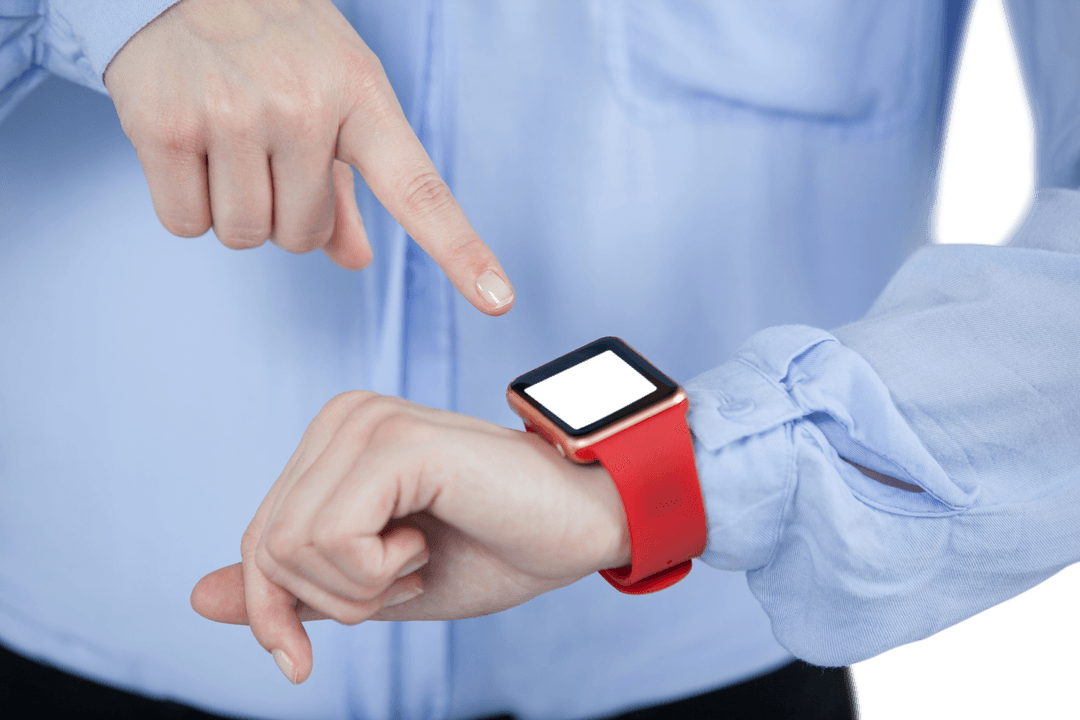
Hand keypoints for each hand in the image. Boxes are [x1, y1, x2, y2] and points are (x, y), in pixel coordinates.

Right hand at [104, 0, 513, 313]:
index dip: (460, 252)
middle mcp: (302, 104)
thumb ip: (350, 189)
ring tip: (228, 141)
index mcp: (363, 100)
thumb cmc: (287, 53)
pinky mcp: (163, 123)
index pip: (418, 191)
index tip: (499, 301)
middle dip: (284, 212)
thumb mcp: (341, 102)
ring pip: (245, 236)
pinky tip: (189, 146)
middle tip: (267, 150)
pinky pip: (187, 225)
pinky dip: (188, 205)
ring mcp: (232, 111)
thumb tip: (355, 260)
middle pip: (301, 239)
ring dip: (236, 209)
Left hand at [190, 392, 630, 683]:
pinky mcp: (397, 442)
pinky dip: (376, 571)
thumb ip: (295, 588)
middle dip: (328, 601)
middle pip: (266, 545)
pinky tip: (426, 540)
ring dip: (360, 587)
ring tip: (420, 555)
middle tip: (405, 578)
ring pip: (292, 546)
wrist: (585, 524)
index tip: (297, 663)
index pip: (257, 539)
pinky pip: (332, 538)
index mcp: (334, 442)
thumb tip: (197, 598)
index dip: (269, 612)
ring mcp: (367, 423)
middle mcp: (342, 418)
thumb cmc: (495, 548)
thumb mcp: (377, 587)